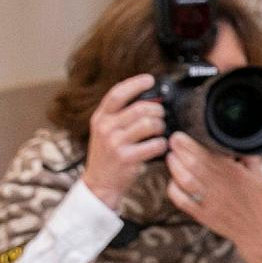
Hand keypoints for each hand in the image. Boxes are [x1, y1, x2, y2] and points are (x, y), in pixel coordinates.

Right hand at [81, 74, 166, 207]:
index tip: (150, 80)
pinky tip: (159, 147)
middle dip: (157, 110)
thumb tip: (150, 97)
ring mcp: (115, 143)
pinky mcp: (127, 158)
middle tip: (160, 116)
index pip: (117, 93)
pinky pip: (155, 144)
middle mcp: (105, 128)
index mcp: (100, 117)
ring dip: (161, 127)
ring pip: (149, 124)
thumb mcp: (105, 130)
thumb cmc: (108, 154)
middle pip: (140, 108)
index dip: (135, 84)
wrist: (99, 183)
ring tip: (159, 132)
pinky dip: (162, 145)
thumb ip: (121, 114)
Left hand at [165, 135, 261, 262]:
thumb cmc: (258, 201)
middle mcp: (222, 188)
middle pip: (196, 165)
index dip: (193, 145)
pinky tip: (172, 181)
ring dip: (176, 168)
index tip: (181, 136)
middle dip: (180, 151)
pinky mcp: (204, 216)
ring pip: (187, 181)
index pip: (210, 155)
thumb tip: (235, 139)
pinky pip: (184, 202)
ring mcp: (211, 203)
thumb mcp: (259, 176)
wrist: (258, 231)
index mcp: (236, 175)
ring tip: (170, 157)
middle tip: (172, 140)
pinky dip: (175, 190)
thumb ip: (248, 157)